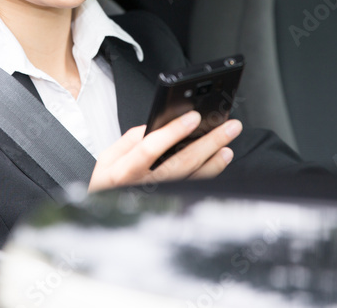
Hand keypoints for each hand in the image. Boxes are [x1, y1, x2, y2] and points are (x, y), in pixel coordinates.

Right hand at [88, 111, 242, 192]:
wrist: (108, 218)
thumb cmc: (108, 185)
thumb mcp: (107, 159)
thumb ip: (130, 140)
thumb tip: (156, 127)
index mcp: (123, 172)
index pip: (149, 148)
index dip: (173, 132)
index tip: (193, 118)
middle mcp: (144, 186)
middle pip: (181, 162)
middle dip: (208, 142)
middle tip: (227, 127)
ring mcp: (160, 197)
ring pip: (193, 178)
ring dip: (215, 159)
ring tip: (228, 142)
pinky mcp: (171, 202)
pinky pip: (195, 186)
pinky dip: (211, 172)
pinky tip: (220, 159)